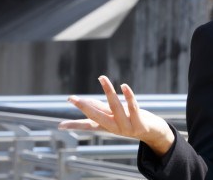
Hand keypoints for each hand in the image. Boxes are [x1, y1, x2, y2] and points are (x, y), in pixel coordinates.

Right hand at [58, 75, 174, 155]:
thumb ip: (100, 108)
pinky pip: (133, 108)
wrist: (153, 132)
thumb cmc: (130, 120)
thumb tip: (82, 102)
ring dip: (109, 92)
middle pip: (97, 117)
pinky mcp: (139, 124)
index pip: (87, 126)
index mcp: (106, 126)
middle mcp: (114, 128)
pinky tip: (124, 86)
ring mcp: (127, 127)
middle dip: (84, 107)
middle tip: (72, 99)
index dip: (73, 125)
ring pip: (116, 108)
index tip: (59, 125)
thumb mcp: (113, 115)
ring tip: (102, 79)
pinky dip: (128, 96)